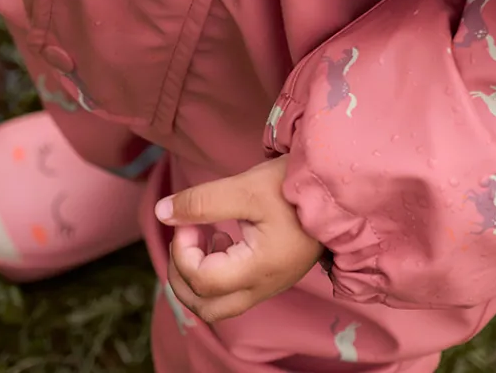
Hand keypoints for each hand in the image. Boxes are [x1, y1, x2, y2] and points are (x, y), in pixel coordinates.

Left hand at [155, 156, 322, 322]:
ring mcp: (265, 285)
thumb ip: (202, 202)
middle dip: (181, 274)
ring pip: (216, 304)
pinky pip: (230, 291)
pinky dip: (212, 271)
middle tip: (185, 234)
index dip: (183, 249)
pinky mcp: (267, 276)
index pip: (202, 280)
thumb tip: (162, 212)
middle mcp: (261, 287)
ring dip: (196, 275)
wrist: (333, 191)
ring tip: (202, 235)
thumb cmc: (292, 188)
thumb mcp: (245, 188)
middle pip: (205, 307)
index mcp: (257, 270)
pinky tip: (221, 237)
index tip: (189, 217)